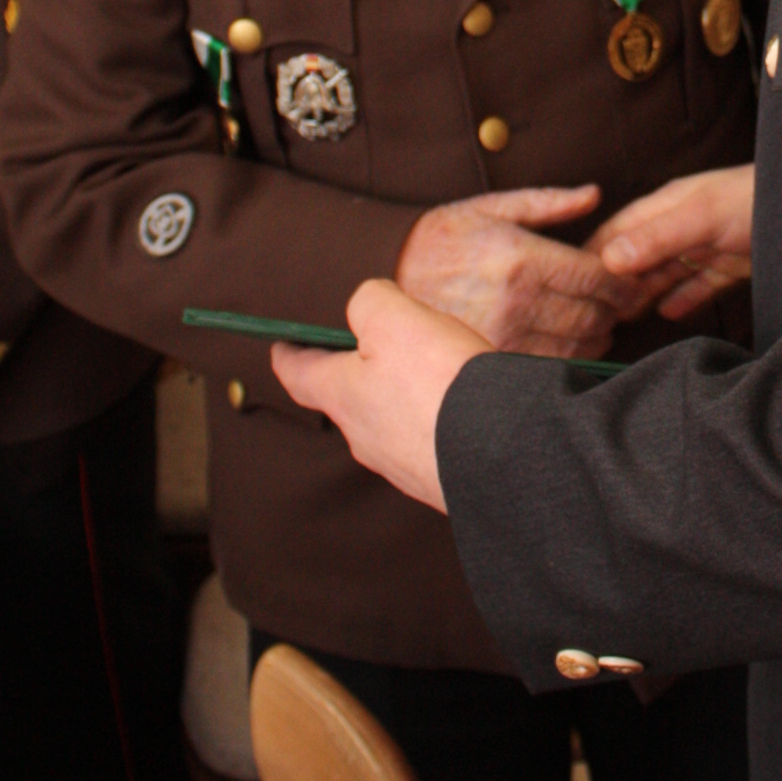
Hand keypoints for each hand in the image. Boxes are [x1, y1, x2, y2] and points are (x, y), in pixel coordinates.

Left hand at [273, 280, 477, 510]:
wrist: (500, 450)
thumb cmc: (438, 382)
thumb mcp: (393, 317)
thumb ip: (368, 302)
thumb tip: (368, 310)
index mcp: (342, 396)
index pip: (299, 374)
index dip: (288, 355)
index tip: (281, 345)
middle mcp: (364, 436)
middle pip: (346, 398)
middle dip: (355, 372)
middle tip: (373, 346)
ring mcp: (401, 463)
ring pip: (387, 421)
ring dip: (399, 397)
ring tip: (431, 372)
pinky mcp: (438, 478)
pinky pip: (427, 441)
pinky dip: (435, 421)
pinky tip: (461, 408)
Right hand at [396, 185, 624, 355]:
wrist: (383, 275)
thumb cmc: (440, 237)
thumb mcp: (491, 208)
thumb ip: (548, 202)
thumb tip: (594, 193)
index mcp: (522, 257)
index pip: (596, 277)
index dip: (623, 283)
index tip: (631, 283)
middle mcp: (515, 300)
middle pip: (592, 315)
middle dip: (615, 311)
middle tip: (619, 306)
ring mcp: (502, 336)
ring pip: (575, 346)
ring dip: (596, 337)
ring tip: (598, 324)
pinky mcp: (490, 360)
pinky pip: (547, 366)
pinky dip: (568, 358)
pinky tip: (568, 344)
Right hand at [591, 164, 754, 319]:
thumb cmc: (759, 200)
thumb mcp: (704, 215)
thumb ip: (657, 236)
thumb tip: (610, 258)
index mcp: (668, 205)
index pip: (618, 230)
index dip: (594, 254)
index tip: (573, 283)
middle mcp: (681, 226)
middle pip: (638, 256)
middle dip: (616, 281)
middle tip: (595, 312)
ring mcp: (704, 246)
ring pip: (663, 273)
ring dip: (643, 294)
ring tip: (621, 318)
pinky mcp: (727, 267)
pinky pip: (697, 286)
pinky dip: (682, 299)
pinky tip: (668, 312)